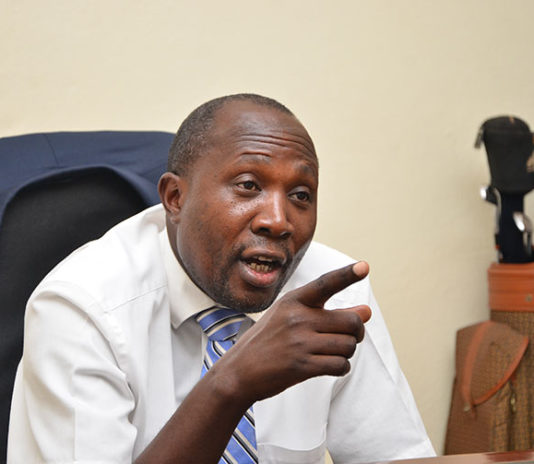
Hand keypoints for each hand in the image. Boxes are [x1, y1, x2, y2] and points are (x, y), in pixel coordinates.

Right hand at [209, 261, 371, 404]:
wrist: (239, 371)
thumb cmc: (268, 341)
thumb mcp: (290, 318)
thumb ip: (327, 314)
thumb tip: (367, 311)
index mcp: (294, 300)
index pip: (325, 284)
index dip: (347, 275)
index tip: (364, 266)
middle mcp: (297, 317)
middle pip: (351, 321)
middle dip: (356, 332)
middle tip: (348, 338)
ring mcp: (299, 342)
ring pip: (348, 345)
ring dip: (346, 352)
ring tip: (330, 353)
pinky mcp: (302, 365)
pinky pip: (340, 365)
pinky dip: (340, 368)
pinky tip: (328, 366)